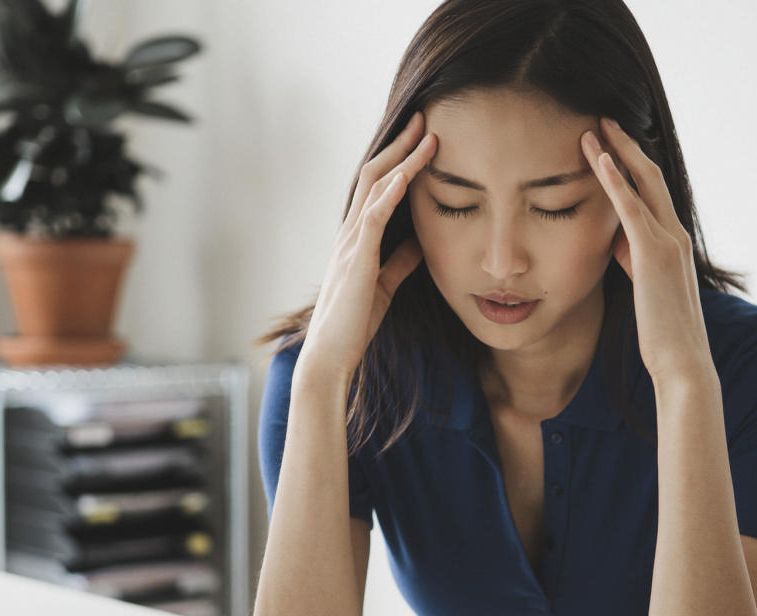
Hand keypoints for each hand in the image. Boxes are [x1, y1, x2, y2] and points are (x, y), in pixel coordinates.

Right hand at [297, 111, 437, 380]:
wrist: (330, 355)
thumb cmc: (354, 323)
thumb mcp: (386, 284)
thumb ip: (400, 259)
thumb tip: (422, 240)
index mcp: (357, 238)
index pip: (376, 187)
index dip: (398, 159)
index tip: (421, 137)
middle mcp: (350, 233)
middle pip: (374, 174)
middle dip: (400, 145)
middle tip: (424, 119)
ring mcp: (351, 244)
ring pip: (374, 187)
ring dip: (402, 159)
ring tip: (426, 135)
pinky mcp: (358, 260)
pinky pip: (374, 218)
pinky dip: (391, 192)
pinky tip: (408, 173)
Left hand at [580, 117, 712, 381]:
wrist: (682, 361)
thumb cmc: (662, 333)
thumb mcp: (644, 287)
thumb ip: (633, 259)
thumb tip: (616, 242)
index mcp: (673, 243)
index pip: (653, 192)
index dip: (633, 165)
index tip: (612, 142)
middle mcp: (674, 234)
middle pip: (650, 176)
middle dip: (626, 145)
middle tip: (603, 119)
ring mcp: (667, 241)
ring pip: (642, 182)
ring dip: (616, 151)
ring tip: (594, 127)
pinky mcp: (653, 253)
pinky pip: (631, 208)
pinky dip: (615, 180)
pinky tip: (598, 157)